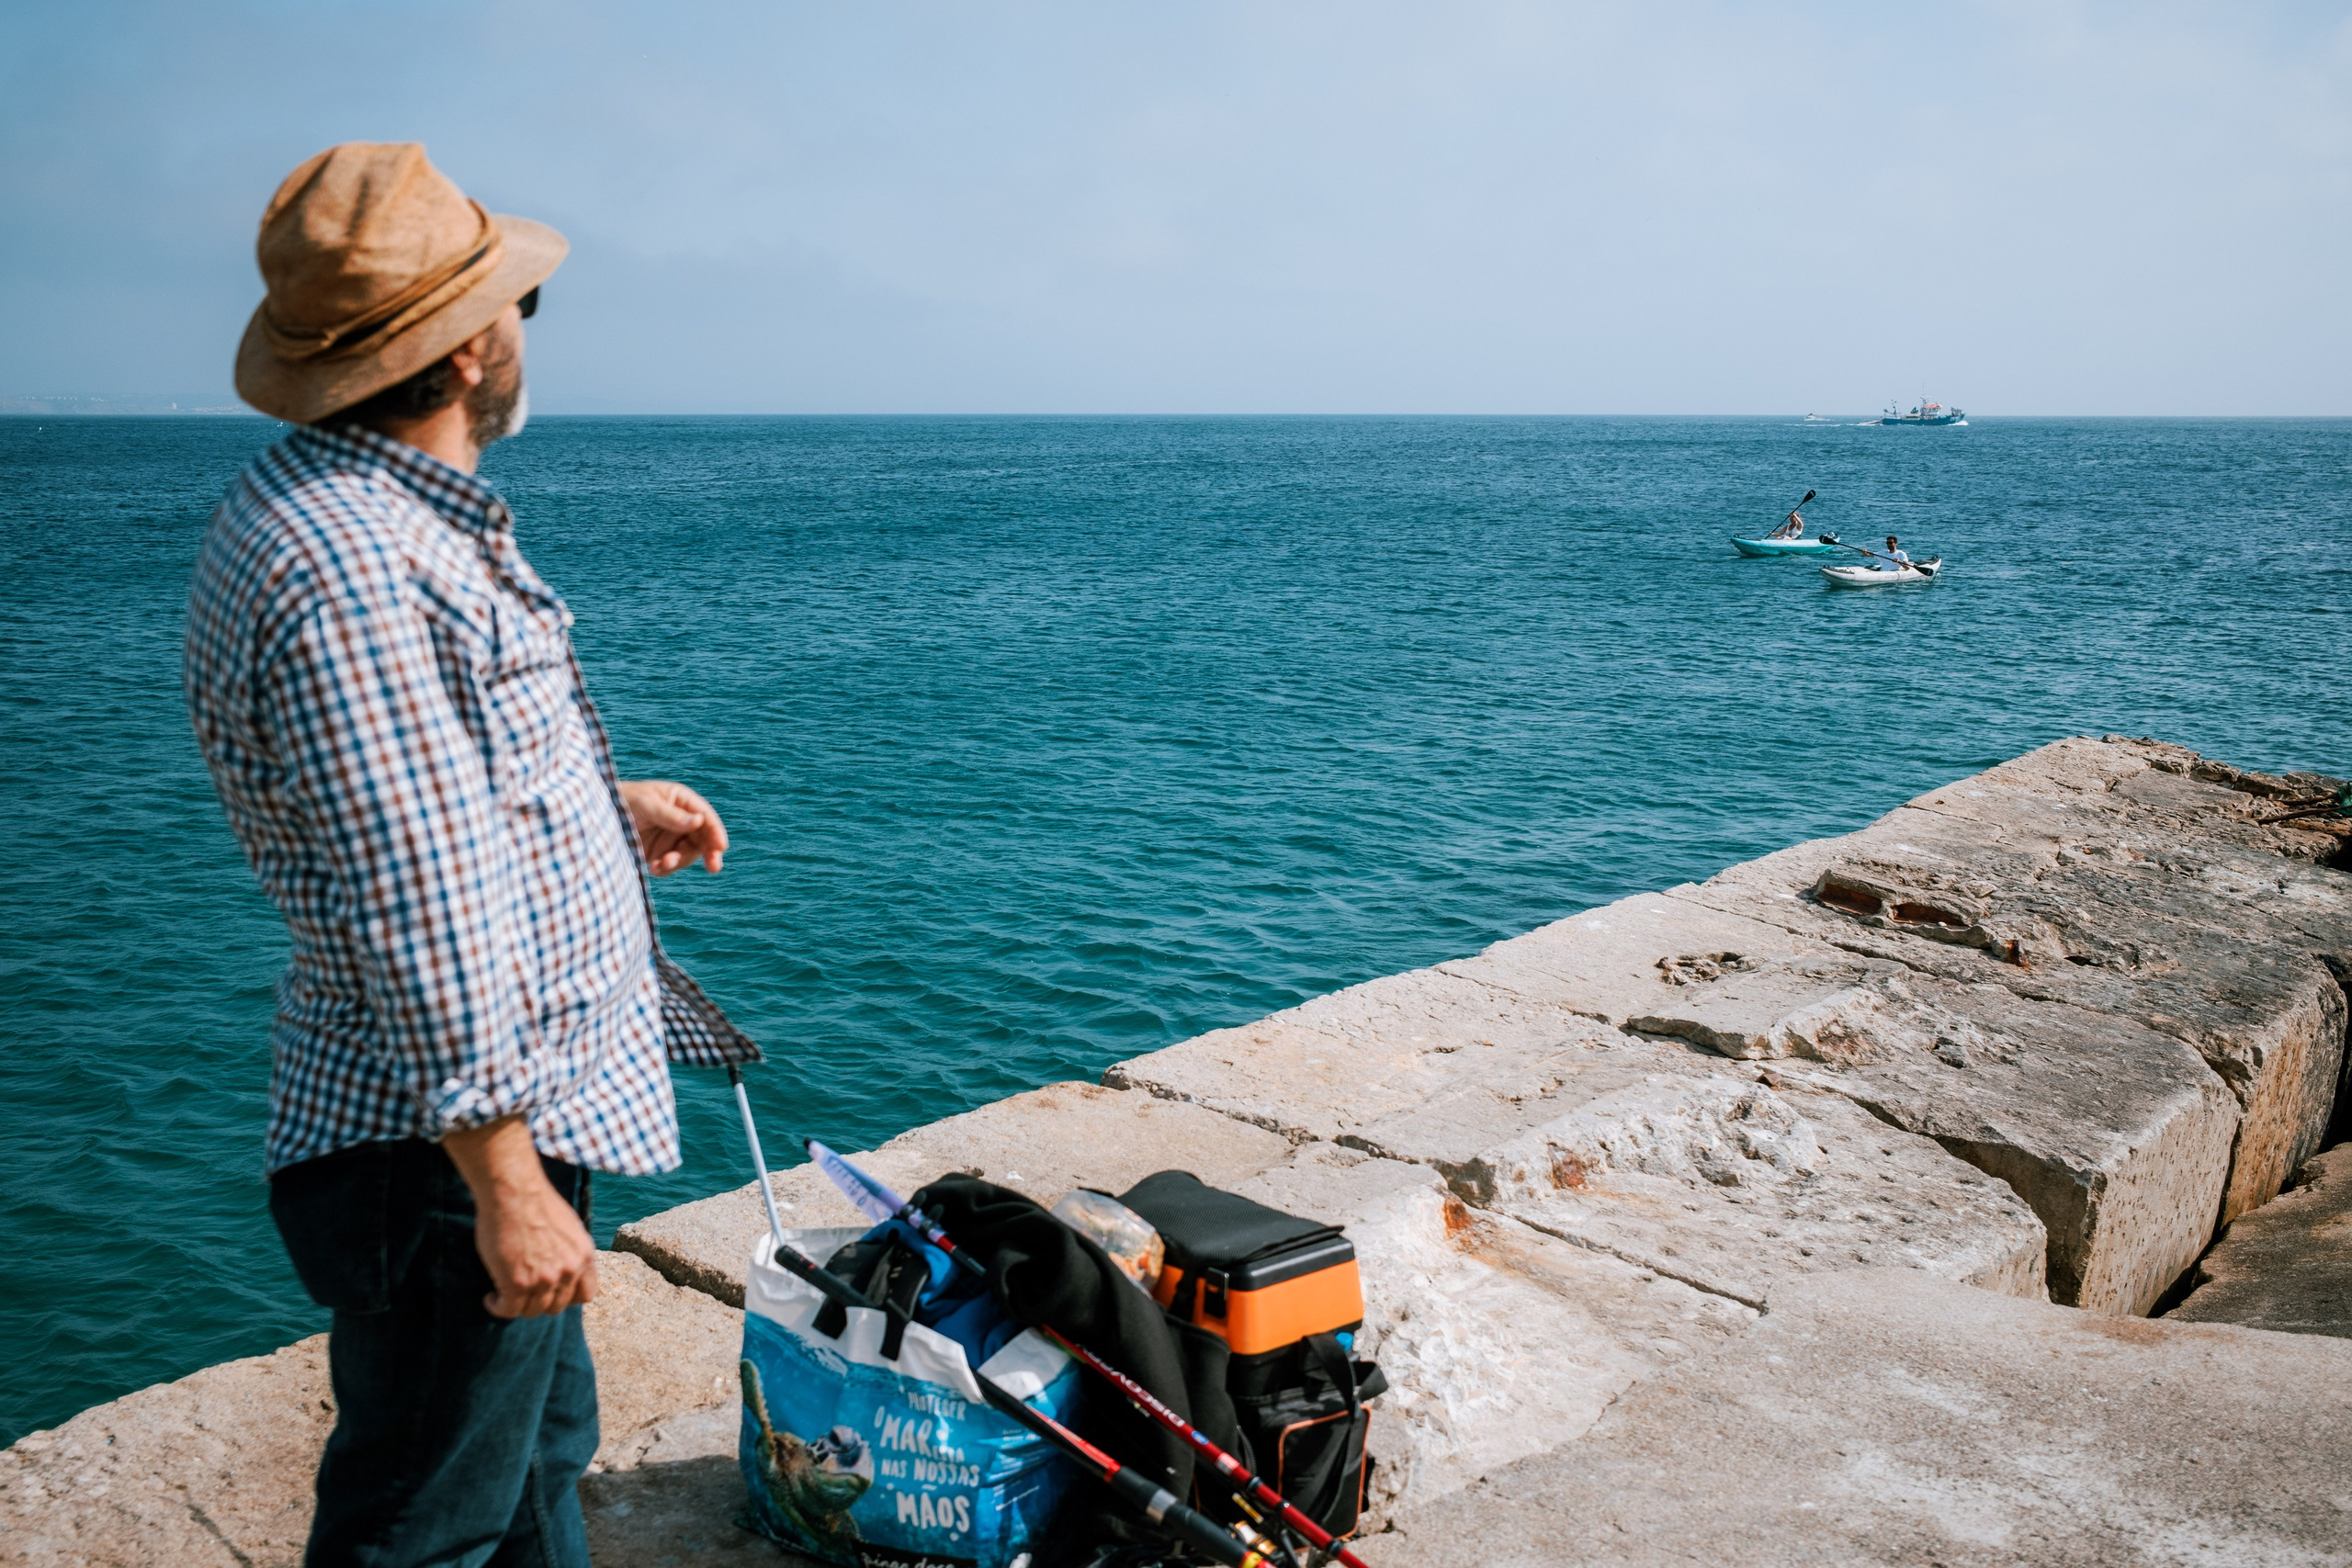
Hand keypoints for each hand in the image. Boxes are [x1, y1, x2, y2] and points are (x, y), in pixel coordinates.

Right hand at [442, 1117, 599, 1317]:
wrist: (514, 1191)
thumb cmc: (536, 1202)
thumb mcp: (569, 1227)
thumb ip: (570, 1251)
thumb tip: (563, 1268)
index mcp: (584, 1256)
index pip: (585, 1295)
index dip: (567, 1298)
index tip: (551, 1293)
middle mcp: (569, 1271)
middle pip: (556, 1306)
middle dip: (539, 1302)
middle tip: (523, 1292)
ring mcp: (545, 1279)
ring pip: (532, 1311)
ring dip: (517, 1305)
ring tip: (504, 1294)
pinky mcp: (518, 1283)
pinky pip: (509, 1310)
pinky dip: (498, 1307)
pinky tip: (491, 1298)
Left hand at [618, 779, 727, 875]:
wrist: (595, 818)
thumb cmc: (622, 801)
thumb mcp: (646, 804)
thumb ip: (671, 815)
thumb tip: (699, 821)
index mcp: (681, 801)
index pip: (705, 817)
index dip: (716, 831)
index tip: (721, 846)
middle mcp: (681, 820)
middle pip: (703, 839)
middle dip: (708, 853)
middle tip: (713, 866)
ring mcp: (671, 838)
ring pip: (688, 854)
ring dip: (679, 862)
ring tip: (662, 864)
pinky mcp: (659, 854)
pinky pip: (671, 865)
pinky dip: (666, 869)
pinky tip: (654, 868)